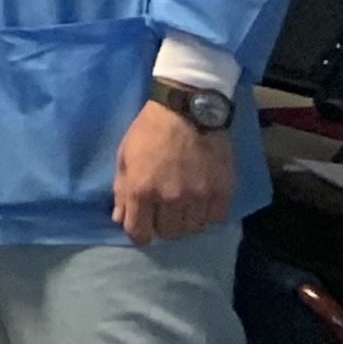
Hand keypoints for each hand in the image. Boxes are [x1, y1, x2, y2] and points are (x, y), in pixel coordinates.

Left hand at [110, 99, 235, 244]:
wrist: (188, 110)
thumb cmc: (150, 131)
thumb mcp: (125, 157)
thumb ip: (122, 190)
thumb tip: (120, 218)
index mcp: (141, 190)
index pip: (139, 233)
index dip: (139, 233)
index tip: (142, 227)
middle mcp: (170, 198)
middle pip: (168, 233)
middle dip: (162, 226)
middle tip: (163, 212)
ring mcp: (198, 196)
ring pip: (192, 229)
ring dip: (185, 221)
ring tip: (183, 206)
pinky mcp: (222, 191)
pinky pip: (215, 219)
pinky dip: (207, 215)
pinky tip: (201, 202)